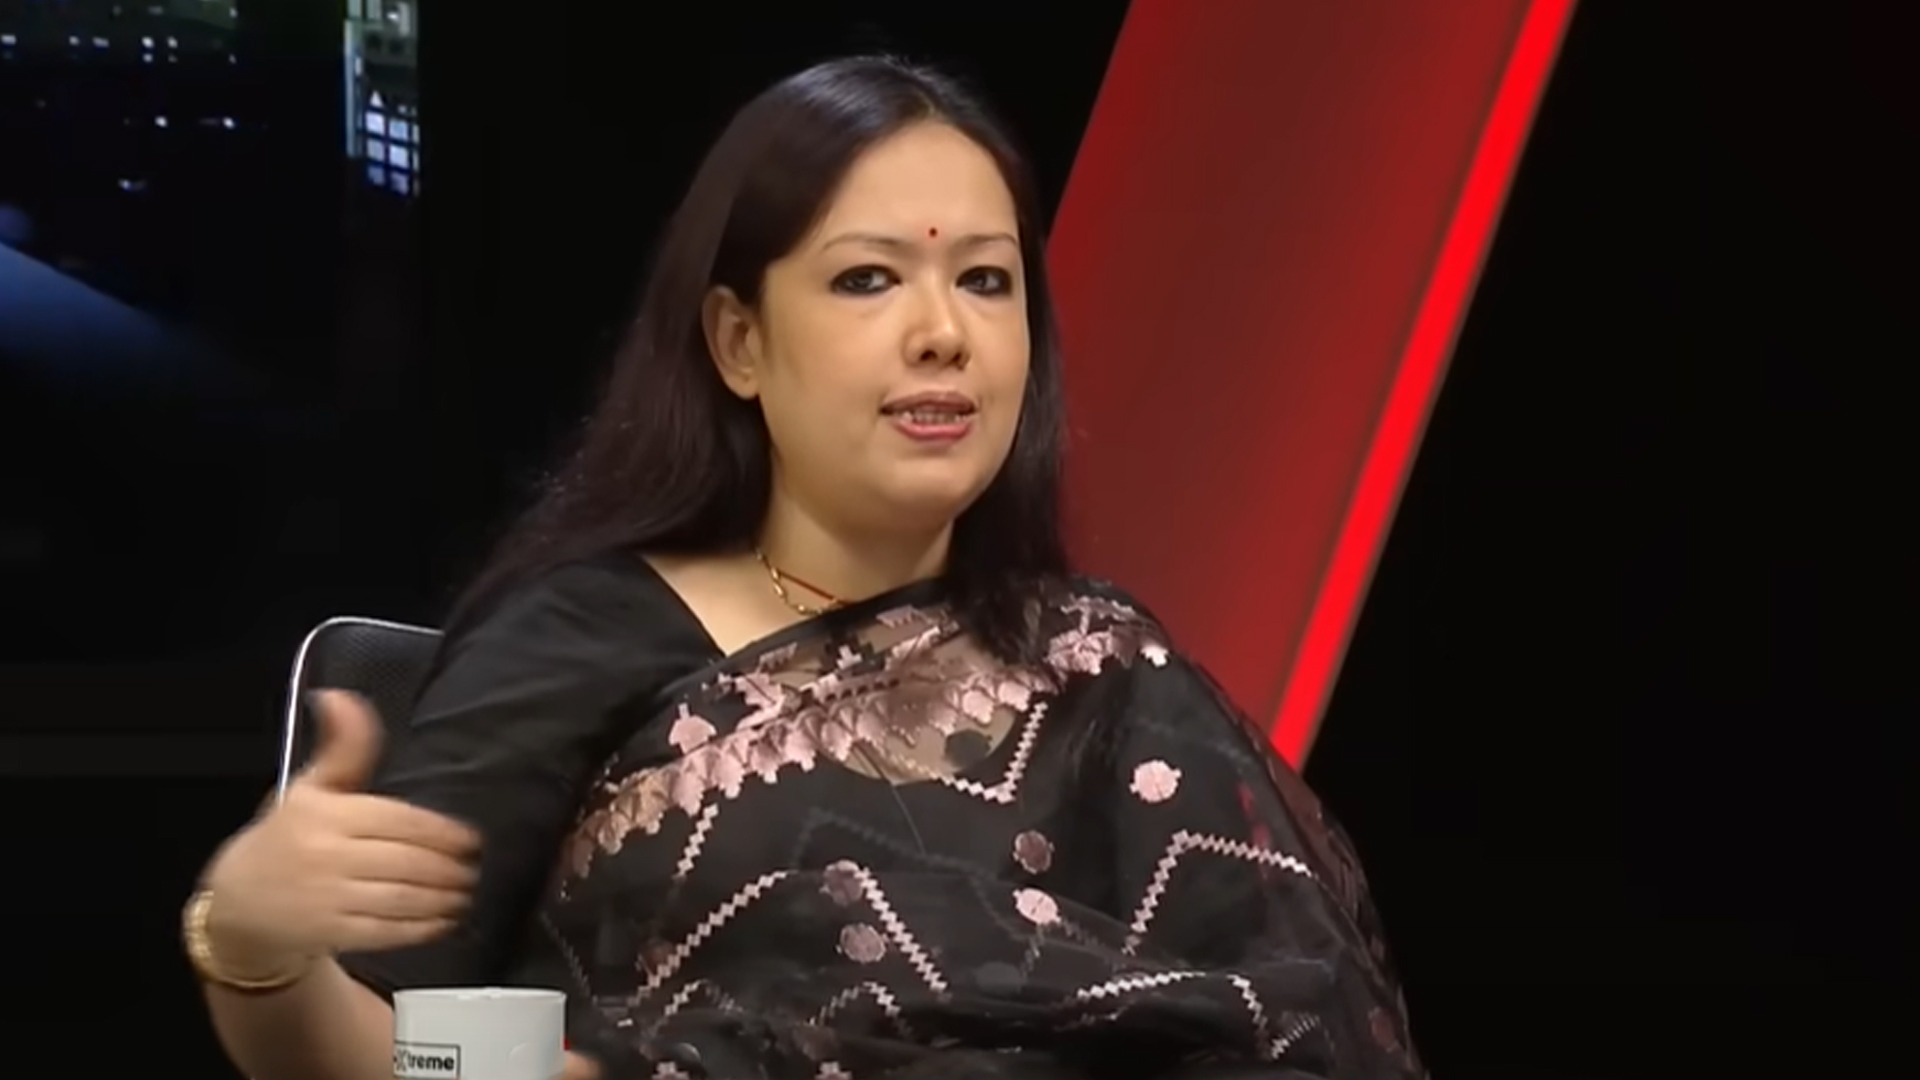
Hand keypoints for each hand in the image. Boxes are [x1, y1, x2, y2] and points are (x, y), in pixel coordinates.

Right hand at [198, 690, 481, 974]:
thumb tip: (339, 696)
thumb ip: (342, 748)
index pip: (399, 821)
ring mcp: (328, 898)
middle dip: (450, 868)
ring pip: (402, 898)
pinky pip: (387, 931)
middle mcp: (326, 855)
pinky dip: (423, 927)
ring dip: (444, 898)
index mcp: (325, 813)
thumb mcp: (310, 787)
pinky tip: (445, 920)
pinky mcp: (330, 933)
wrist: (237, 904)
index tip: (471, 840)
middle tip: (475, 869)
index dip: (443, 833)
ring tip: (466, 893)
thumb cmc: (286, 837)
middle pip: (407, 862)